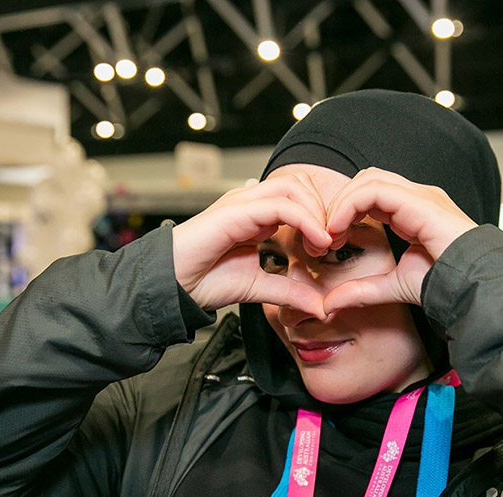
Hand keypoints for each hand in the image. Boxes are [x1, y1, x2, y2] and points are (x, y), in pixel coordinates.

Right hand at [172, 174, 332, 316]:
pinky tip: (315, 242)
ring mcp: (241, 203)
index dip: (321, 217)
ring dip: (317, 213)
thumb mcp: (258, 287)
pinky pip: (279, 205)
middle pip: (300, 184)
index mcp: (256, 215)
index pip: (299, 198)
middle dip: (323, 210)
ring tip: (324, 243)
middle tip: (331, 242)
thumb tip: (320, 306)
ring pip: (293, 187)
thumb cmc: (202, 281)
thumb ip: (289, 291)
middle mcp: (250, 203)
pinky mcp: (235, 211)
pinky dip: (305, 220)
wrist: (170, 286)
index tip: (331, 247)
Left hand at [322, 167, 477, 313]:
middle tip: (324, 236)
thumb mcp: (392, 286)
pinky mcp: (418, 201)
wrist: (472, 286)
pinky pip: (374, 190)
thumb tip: (329, 304)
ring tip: (330, 233)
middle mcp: (416, 197)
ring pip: (367, 179)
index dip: (343, 212)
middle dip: (339, 203)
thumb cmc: (443, 283)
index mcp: (411, 210)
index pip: (369, 194)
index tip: (328, 242)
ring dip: (341, 203)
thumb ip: (361, 291)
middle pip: (365, 180)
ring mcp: (419, 195)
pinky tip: (339, 229)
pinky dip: (349, 205)